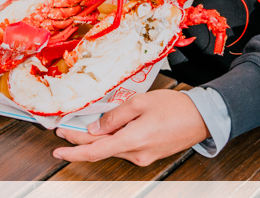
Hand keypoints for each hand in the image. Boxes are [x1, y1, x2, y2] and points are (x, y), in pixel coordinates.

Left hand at [52, 89, 209, 165]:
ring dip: (96, 139)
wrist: (202, 118)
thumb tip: (95, 128)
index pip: (95, 150)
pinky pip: (123, 147)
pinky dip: (111, 139)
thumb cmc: (174, 107)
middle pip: (100, 148)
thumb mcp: (140, 102)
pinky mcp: (148, 155)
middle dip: (80, 140)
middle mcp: (136, 154)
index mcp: (133, 140)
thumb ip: (115, 116)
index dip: (74, 150)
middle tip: (63, 130)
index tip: (58, 149)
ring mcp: (143, 157)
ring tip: (82, 125)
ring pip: (112, 148)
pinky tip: (106, 129)